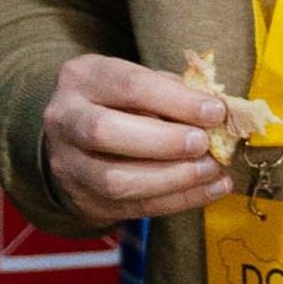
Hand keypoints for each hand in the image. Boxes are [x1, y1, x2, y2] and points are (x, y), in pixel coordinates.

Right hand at [40, 53, 240, 224]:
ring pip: (115, 179)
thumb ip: (173, 92)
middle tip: (204, 144)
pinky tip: (210, 190)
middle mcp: (65, 118)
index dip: (175, 100)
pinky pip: (133, 207)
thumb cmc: (121, 103)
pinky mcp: (85, 199)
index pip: (128, 86)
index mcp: (82, 77)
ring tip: (211, 170)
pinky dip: (178, 200)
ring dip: (172, 178)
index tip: (215, 112)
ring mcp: (69, 164)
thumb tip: (217, 112)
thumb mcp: (141, 83)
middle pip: (105, 132)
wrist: (78, 142)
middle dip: (164, 141)